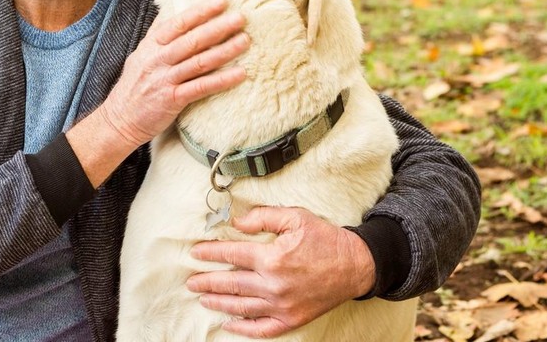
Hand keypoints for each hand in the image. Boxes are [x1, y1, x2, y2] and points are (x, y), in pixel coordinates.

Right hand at [99, 0, 248, 145]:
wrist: (119, 119)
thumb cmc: (133, 86)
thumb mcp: (140, 55)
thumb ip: (156, 35)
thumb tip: (171, 12)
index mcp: (151, 46)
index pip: (178, 23)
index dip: (200, 12)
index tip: (221, 1)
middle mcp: (158, 60)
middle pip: (192, 41)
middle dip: (218, 28)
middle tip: (240, 18)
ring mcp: (165, 80)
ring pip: (199, 62)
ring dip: (225, 51)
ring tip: (245, 41)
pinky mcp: (172, 100)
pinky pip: (201, 88)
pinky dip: (221, 80)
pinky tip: (240, 74)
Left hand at [186, 207, 375, 338]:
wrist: (355, 265)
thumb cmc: (325, 239)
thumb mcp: (295, 217)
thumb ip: (263, 217)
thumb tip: (237, 222)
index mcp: (273, 258)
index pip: (232, 255)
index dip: (211, 253)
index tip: (196, 253)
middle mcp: (274, 284)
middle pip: (231, 283)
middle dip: (207, 281)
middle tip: (191, 281)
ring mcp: (282, 305)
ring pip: (241, 306)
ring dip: (218, 302)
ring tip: (202, 297)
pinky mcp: (292, 319)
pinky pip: (262, 328)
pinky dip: (243, 328)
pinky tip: (228, 323)